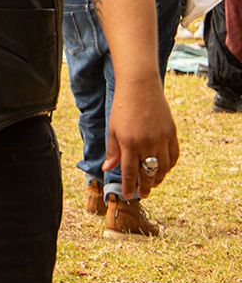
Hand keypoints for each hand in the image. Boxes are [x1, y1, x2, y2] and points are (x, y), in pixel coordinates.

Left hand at [104, 80, 179, 198]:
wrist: (140, 87)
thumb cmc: (122, 108)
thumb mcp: (112, 129)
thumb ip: (112, 151)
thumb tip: (107, 169)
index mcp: (129, 143)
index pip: (129, 172)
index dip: (129, 186)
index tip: (128, 195)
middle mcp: (147, 143)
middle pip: (148, 173)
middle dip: (145, 187)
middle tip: (142, 195)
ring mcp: (161, 138)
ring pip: (163, 167)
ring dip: (158, 178)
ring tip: (152, 183)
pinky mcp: (172, 133)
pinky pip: (174, 156)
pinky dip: (169, 165)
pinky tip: (163, 169)